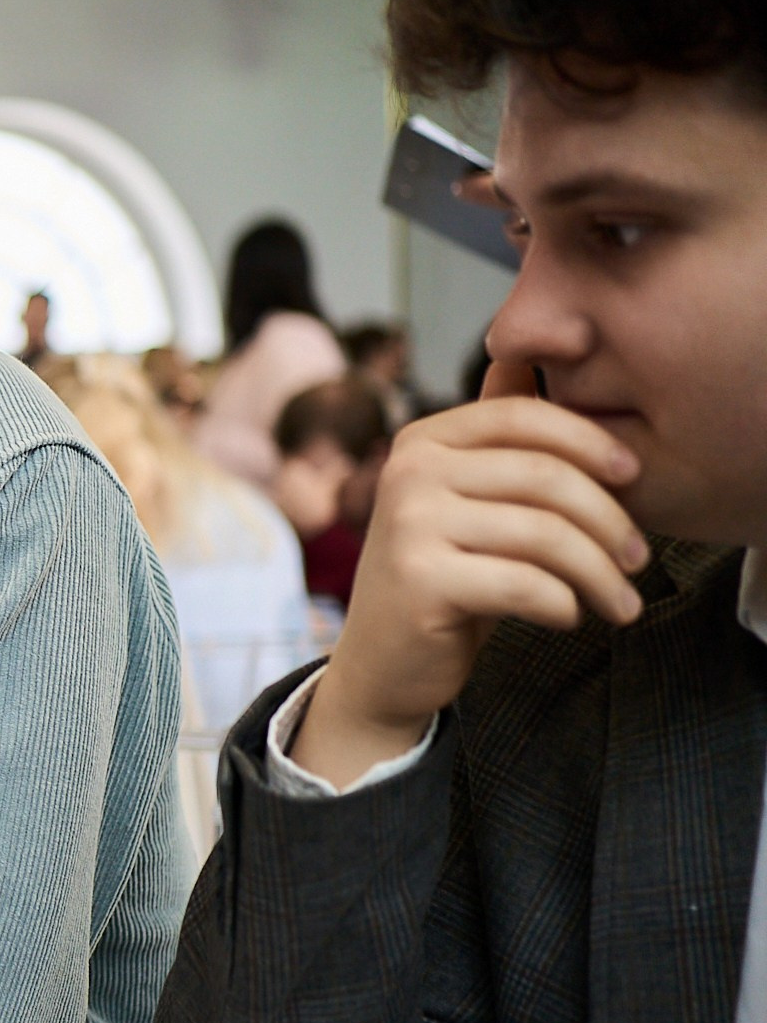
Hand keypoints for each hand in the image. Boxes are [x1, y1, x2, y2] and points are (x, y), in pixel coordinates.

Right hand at [295, 363, 646, 787]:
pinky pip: (527, 584)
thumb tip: (523, 359)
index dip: (591, 441)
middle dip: (611, 522)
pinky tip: (567, 616)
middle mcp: (407, 473)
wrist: (382, 664)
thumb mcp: (464, 499)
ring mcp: (408, 525)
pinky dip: (564, 605)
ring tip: (621, 602)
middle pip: (546, 477)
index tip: (634, 477)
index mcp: (421, 442)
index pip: (524, 416)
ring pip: (546, 536)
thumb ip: (493, 438)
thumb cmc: (441, 578)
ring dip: (601, 574)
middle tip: (639, 559)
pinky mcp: (420, 581)